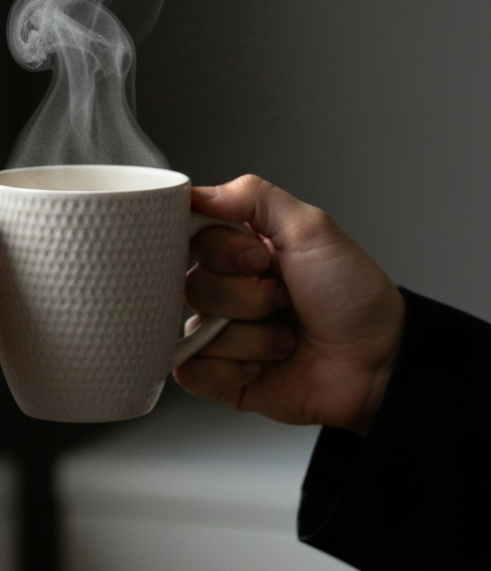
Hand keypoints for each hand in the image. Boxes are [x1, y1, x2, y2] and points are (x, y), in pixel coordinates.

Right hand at [173, 175, 404, 435]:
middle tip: (283, 300)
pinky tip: (261, 368)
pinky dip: (227, 371)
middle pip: (192, 286)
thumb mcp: (312, 229)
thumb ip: (254, 197)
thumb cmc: (353, 297)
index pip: (191, 238)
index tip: (260, 259)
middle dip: (246, 298)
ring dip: (250, 338)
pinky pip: (191, 372)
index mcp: (238, 250)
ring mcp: (218, 334)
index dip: (222, 251)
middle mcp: (225, 289)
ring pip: (195, 329)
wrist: (379, 363)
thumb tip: (198, 193)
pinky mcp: (218, 376)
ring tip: (284, 339)